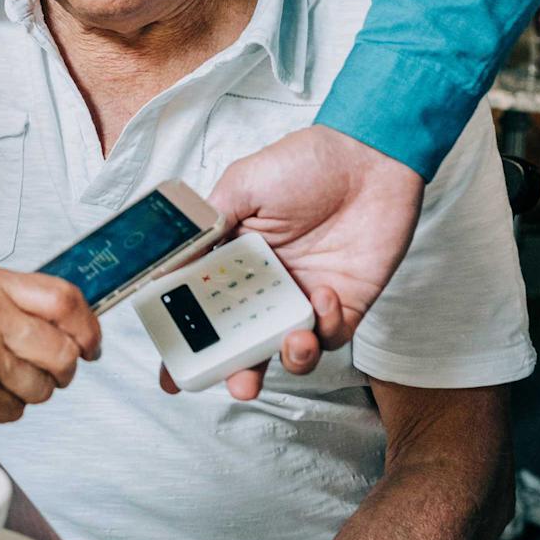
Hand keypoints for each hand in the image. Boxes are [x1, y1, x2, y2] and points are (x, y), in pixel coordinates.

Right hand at [0, 265, 101, 428]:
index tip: (91, 343)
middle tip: (48, 372)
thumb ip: (7, 300)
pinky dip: (2, 410)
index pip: (65, 300)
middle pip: (64, 351)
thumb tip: (61, 320)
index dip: (89, 327)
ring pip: (43, 387)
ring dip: (28, 393)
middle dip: (63, 370)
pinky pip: (14, 411)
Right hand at [183, 125, 423, 399]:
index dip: (187, 346)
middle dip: (240, 373)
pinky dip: (326, 327)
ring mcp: (305, 298)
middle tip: (240, 383)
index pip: (204, 310)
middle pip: (246, 345)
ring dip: (289, 358)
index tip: (173, 377)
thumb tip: (170, 265)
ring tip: (291, 343)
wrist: (368, 156)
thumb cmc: (304, 163)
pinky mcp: (346, 303)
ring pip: (290, 350)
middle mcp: (268, 287)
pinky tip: (324, 296)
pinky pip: (333, 335)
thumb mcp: (242, 185)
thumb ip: (208, 226)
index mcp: (235, 262)